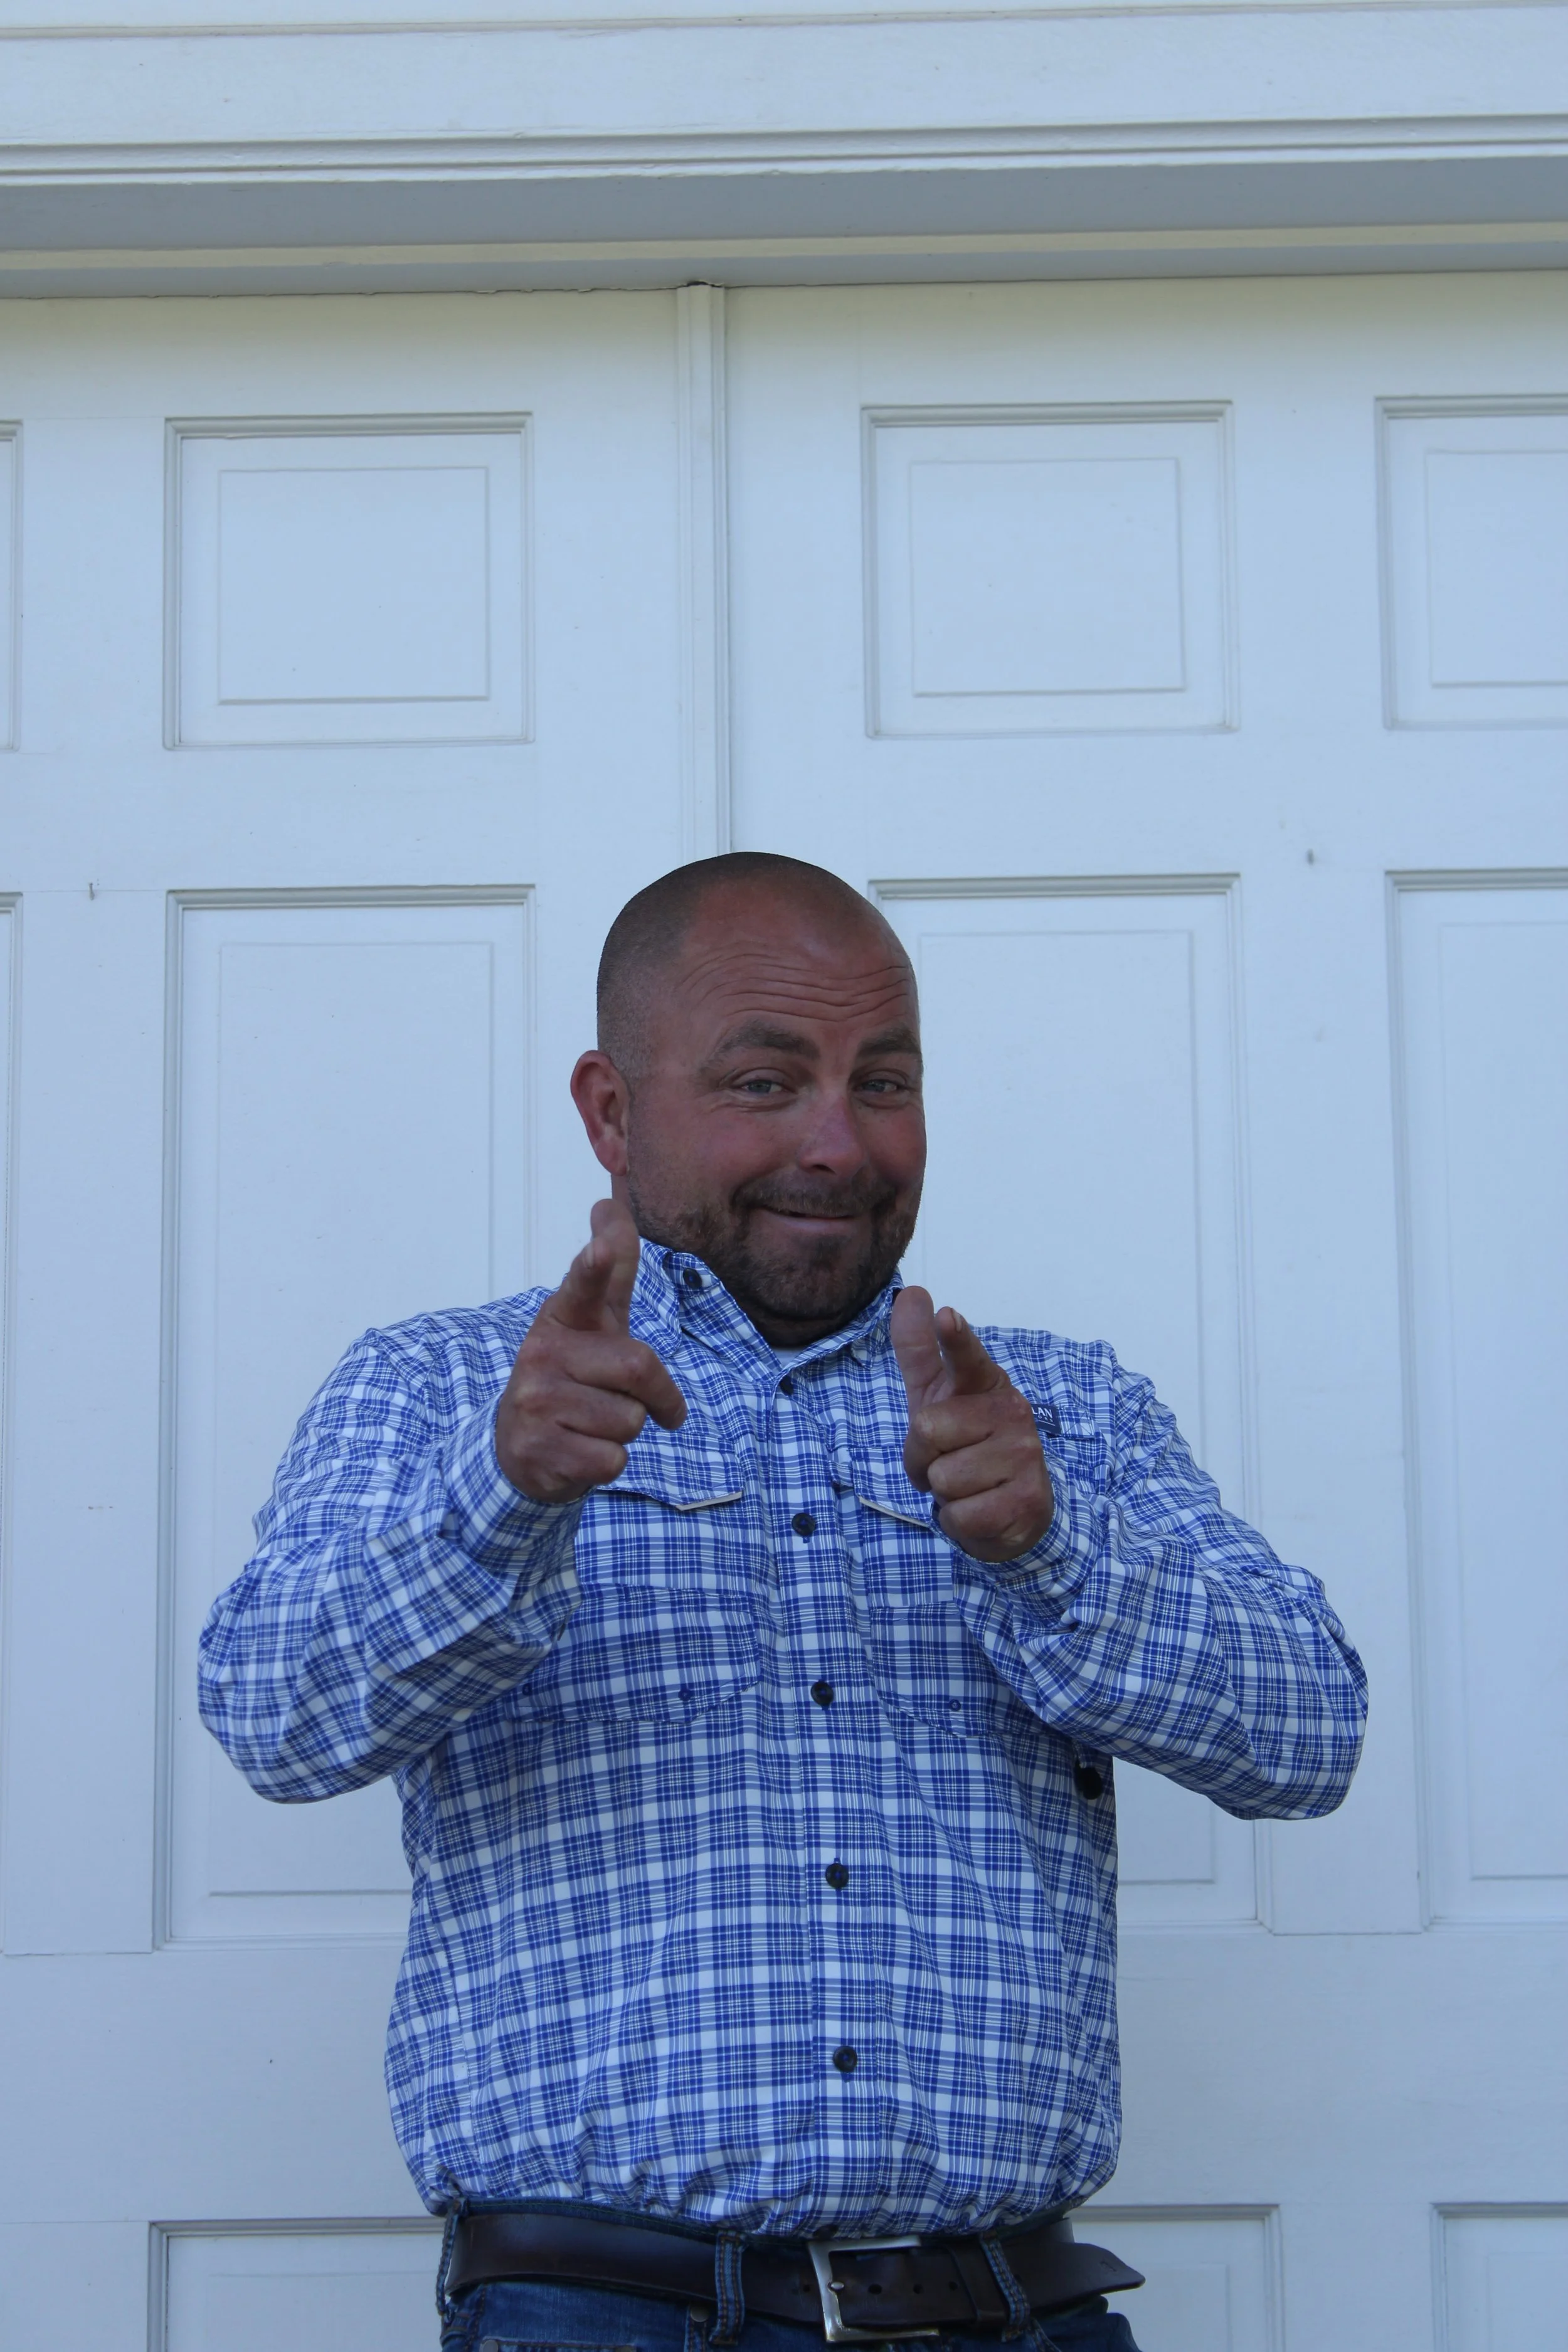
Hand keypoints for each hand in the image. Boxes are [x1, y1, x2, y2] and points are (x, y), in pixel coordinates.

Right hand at [495, 1199, 686, 1502]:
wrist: (520, 1447)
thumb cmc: (572, 1374)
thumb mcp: (593, 1322)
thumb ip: (610, 1269)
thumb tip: (606, 1205)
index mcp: (561, 1318)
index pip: (582, 1285)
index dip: (595, 1265)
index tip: (601, 1248)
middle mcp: (541, 1354)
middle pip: (638, 1367)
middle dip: (657, 1395)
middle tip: (644, 1403)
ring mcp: (535, 1403)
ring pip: (629, 1420)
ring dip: (627, 1431)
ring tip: (593, 1424)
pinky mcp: (539, 1449)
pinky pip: (612, 1459)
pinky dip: (609, 1462)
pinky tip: (580, 1451)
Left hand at [889, 1287, 1053, 1563]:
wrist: (1014, 1510)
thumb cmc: (968, 1444)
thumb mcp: (937, 1396)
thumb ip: (920, 1348)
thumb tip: (911, 1293)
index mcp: (986, 1385)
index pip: (967, 1358)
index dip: (955, 1338)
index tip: (946, 1316)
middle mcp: (1012, 1413)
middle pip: (927, 1429)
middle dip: (924, 1457)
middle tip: (950, 1460)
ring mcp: (1024, 1457)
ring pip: (941, 1477)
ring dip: (943, 1492)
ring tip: (969, 1485)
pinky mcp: (1025, 1500)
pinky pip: (958, 1514)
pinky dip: (958, 1521)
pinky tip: (981, 1509)